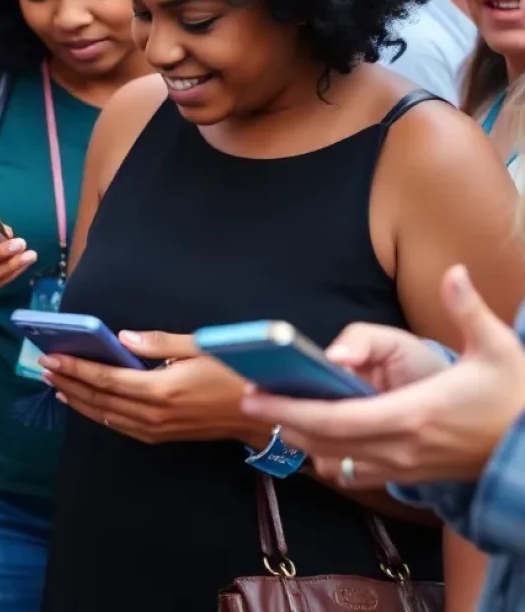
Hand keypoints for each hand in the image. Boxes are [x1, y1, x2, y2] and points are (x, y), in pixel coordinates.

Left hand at [39, 331, 254, 444]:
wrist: (260, 415)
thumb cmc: (232, 374)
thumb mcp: (199, 347)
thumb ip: (158, 343)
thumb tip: (121, 337)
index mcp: (159, 390)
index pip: (105, 378)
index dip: (75, 368)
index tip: (50, 358)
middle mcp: (152, 414)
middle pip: (98, 399)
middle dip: (68, 383)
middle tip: (43, 368)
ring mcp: (156, 429)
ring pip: (105, 416)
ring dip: (77, 400)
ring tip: (56, 384)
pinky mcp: (160, 436)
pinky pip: (119, 426)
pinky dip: (97, 413)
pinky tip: (86, 403)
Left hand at [240, 266, 524, 486]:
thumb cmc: (512, 396)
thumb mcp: (499, 347)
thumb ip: (470, 309)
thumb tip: (454, 272)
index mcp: (413, 414)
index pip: (338, 419)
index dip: (292, 408)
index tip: (257, 394)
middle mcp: (401, 447)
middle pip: (325, 441)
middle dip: (283, 419)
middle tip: (250, 396)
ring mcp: (403, 467)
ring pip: (335, 459)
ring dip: (302, 437)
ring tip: (275, 407)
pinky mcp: (407, 476)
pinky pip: (355, 472)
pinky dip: (328, 456)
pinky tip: (313, 433)